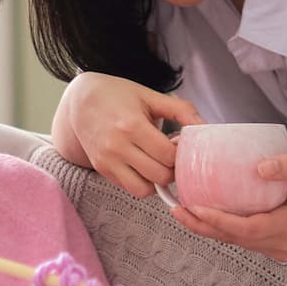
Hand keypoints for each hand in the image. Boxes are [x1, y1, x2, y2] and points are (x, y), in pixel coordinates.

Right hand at [51, 72, 202, 198]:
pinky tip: (144, 165)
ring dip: (157, 181)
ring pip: (145, 190)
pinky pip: (131, 189)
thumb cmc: (119, 96)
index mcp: (132, 125)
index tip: (179, 144)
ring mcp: (107, 161)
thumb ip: (182, 110)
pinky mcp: (102, 170)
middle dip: (172, 169)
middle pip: (160, 176)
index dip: (180, 154)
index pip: (168, 155)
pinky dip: (143, 182)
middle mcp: (117, 146)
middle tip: (172, 155)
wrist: (80, 102)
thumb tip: (206, 128)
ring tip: (158, 163)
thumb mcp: (151, 96)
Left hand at [169, 154, 286, 262]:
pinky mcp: (273, 248)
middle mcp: (280, 245)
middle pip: (233, 239)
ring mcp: (277, 250)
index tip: (195, 208)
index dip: (218, 221)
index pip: (246, 228)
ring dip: (208, 229)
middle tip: (176, 209)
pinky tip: (204, 215)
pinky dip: (222, 229)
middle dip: (203, 226)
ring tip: (182, 212)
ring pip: (235, 241)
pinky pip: (242, 239)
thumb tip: (258, 168)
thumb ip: (286, 165)